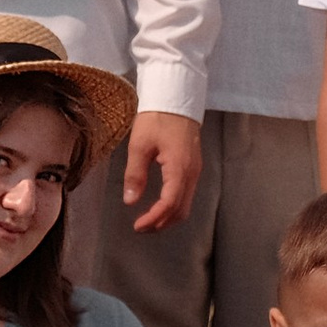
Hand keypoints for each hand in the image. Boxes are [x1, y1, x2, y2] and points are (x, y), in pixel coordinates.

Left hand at [122, 111, 203, 231]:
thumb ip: (135, 174)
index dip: (154, 219)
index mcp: (179, 168)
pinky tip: (160, 206)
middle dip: (161, 223)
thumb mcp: (139, 145)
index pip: (169, 204)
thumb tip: (130, 201)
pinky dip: (174, 206)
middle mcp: (192, 173)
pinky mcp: (193, 167)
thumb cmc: (157, 118)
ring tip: (149, 221)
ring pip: (186, 204)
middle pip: (181, 209)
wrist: (176, 98)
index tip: (137, 226)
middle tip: (141, 228)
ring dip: (168, 217)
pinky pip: (187, 194)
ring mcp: (195, 170)